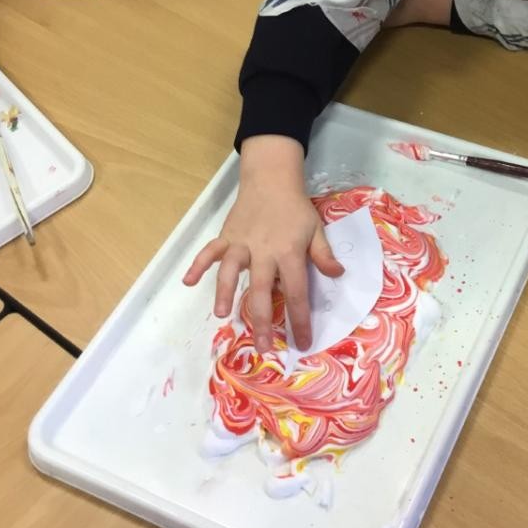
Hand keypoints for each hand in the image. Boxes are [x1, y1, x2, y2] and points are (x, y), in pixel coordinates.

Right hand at [182, 136, 342, 353]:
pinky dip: (198, 264)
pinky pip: (210, 251)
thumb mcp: (316, 229)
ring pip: (230, 271)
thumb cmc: (296, 208)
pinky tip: (189, 281)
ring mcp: (242, 243)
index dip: (300, 320)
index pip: (296, 292)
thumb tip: (338, 275)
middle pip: (260, 290)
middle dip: (261, 321)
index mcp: (289, 252)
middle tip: (263, 347)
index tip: (302, 343)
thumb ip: (323, 255)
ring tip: (222, 315)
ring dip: (225, 292)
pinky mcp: (226, 235)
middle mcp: (263, 251)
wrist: (272, 179)